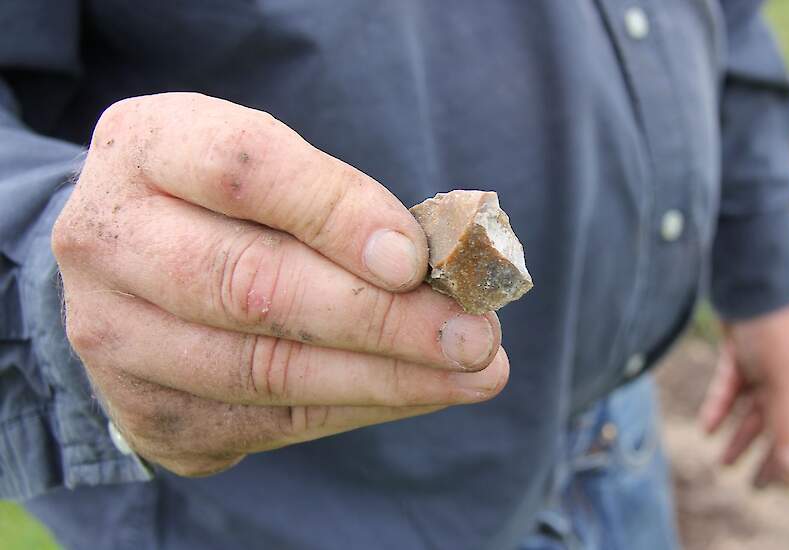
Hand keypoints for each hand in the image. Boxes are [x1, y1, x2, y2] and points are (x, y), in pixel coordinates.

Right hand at [52, 93, 508, 476]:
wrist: (137, 266)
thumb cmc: (230, 204)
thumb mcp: (276, 169)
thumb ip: (343, 206)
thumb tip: (442, 270)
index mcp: (146, 148)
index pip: (242, 171)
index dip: (335, 212)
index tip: (415, 257)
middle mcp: (106, 242)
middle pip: (250, 286)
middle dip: (380, 318)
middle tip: (474, 335)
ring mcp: (112, 336)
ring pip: (261, 370)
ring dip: (384, 378)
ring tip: (471, 373)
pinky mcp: (144, 411)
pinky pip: (264, 423)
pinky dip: (354, 408)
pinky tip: (418, 394)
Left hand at [698, 295, 788, 487]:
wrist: (748, 269)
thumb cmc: (776, 325)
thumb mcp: (783, 380)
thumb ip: (788, 426)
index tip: (776, 486)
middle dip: (768, 456)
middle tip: (750, 486)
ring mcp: (776, 362)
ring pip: (759, 408)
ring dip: (740, 435)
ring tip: (720, 463)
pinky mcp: (748, 349)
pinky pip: (736, 386)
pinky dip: (722, 406)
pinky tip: (707, 427)